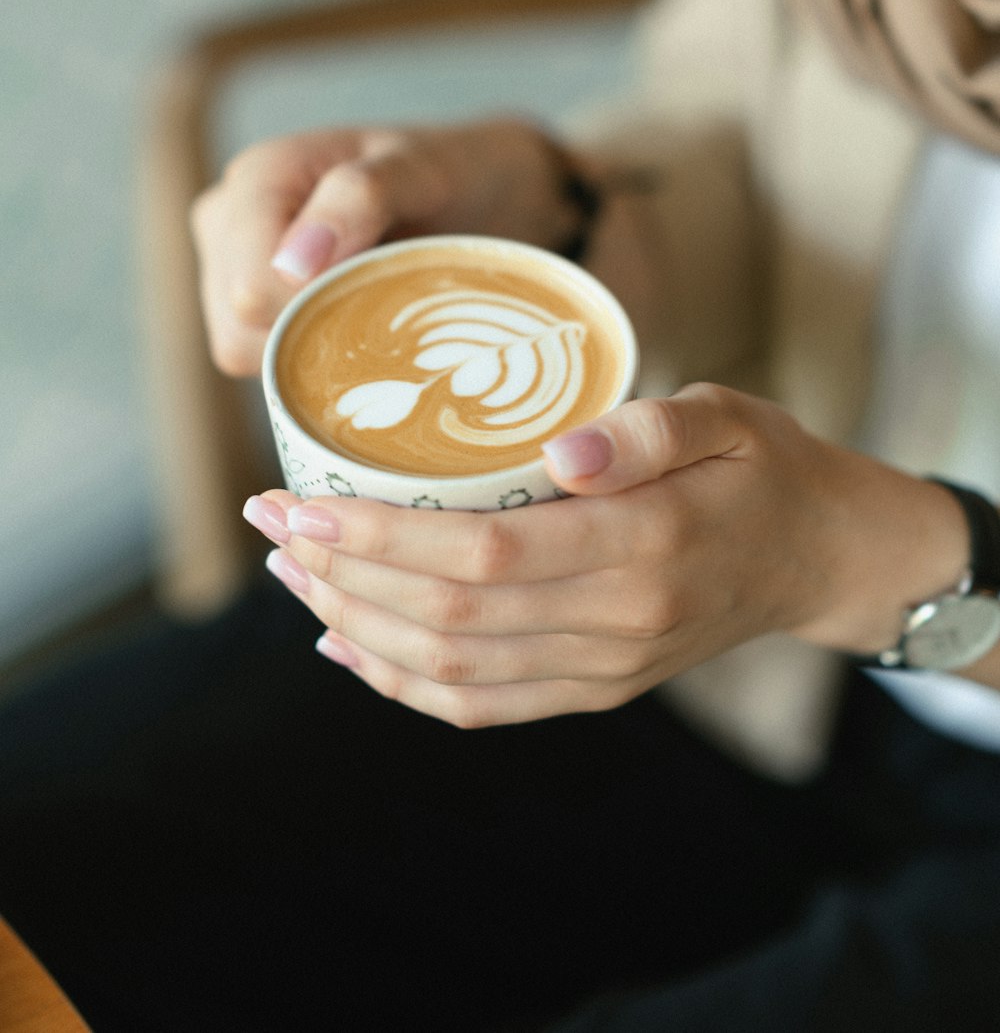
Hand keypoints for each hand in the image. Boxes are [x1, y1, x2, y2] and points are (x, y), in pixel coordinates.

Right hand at [192, 119, 581, 374]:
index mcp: (257, 176)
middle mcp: (226, 219)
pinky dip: (311, 357)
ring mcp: (228, 264)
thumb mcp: (420, 172)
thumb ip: (357, 200)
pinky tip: (353, 323)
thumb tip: (290, 267)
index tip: (380, 291)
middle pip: (240, 326)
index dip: (314, 309)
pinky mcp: (249, 305)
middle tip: (382, 298)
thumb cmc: (448, 174)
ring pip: (245, 351)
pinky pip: (262, 361)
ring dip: (313, 346)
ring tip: (369, 305)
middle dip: (314, 329)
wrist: (473, 194)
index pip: (250, 288)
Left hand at [242, 383, 969, 726]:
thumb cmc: (762, 466)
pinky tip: (347, 642)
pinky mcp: (596, 688)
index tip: (302, 500)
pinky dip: (401, 681)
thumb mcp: (726, 415)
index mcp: (647, 545)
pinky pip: (481, 705)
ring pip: (452, 670)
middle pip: (449, 618)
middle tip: (269, 520)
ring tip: (289, 569)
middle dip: (341, 572)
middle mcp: (618, 623)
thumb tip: (559, 453)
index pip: (486, 554)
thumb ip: (650, 431)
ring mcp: (605, 668)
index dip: (382, 536)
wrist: (818, 556)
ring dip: (355, 624)